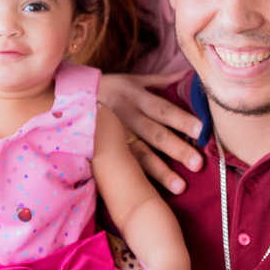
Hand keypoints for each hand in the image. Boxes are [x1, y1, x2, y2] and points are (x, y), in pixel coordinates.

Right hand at [99, 72, 203, 194]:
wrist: (68, 100)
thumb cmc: (109, 90)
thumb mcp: (132, 80)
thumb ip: (161, 80)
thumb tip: (189, 76)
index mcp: (136, 97)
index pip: (162, 109)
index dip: (181, 119)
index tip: (201, 130)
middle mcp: (127, 117)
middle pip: (155, 134)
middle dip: (177, 149)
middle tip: (198, 163)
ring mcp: (116, 138)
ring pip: (140, 156)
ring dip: (161, 172)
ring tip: (180, 187)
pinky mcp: (106, 153)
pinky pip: (125, 167)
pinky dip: (140, 180)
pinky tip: (153, 194)